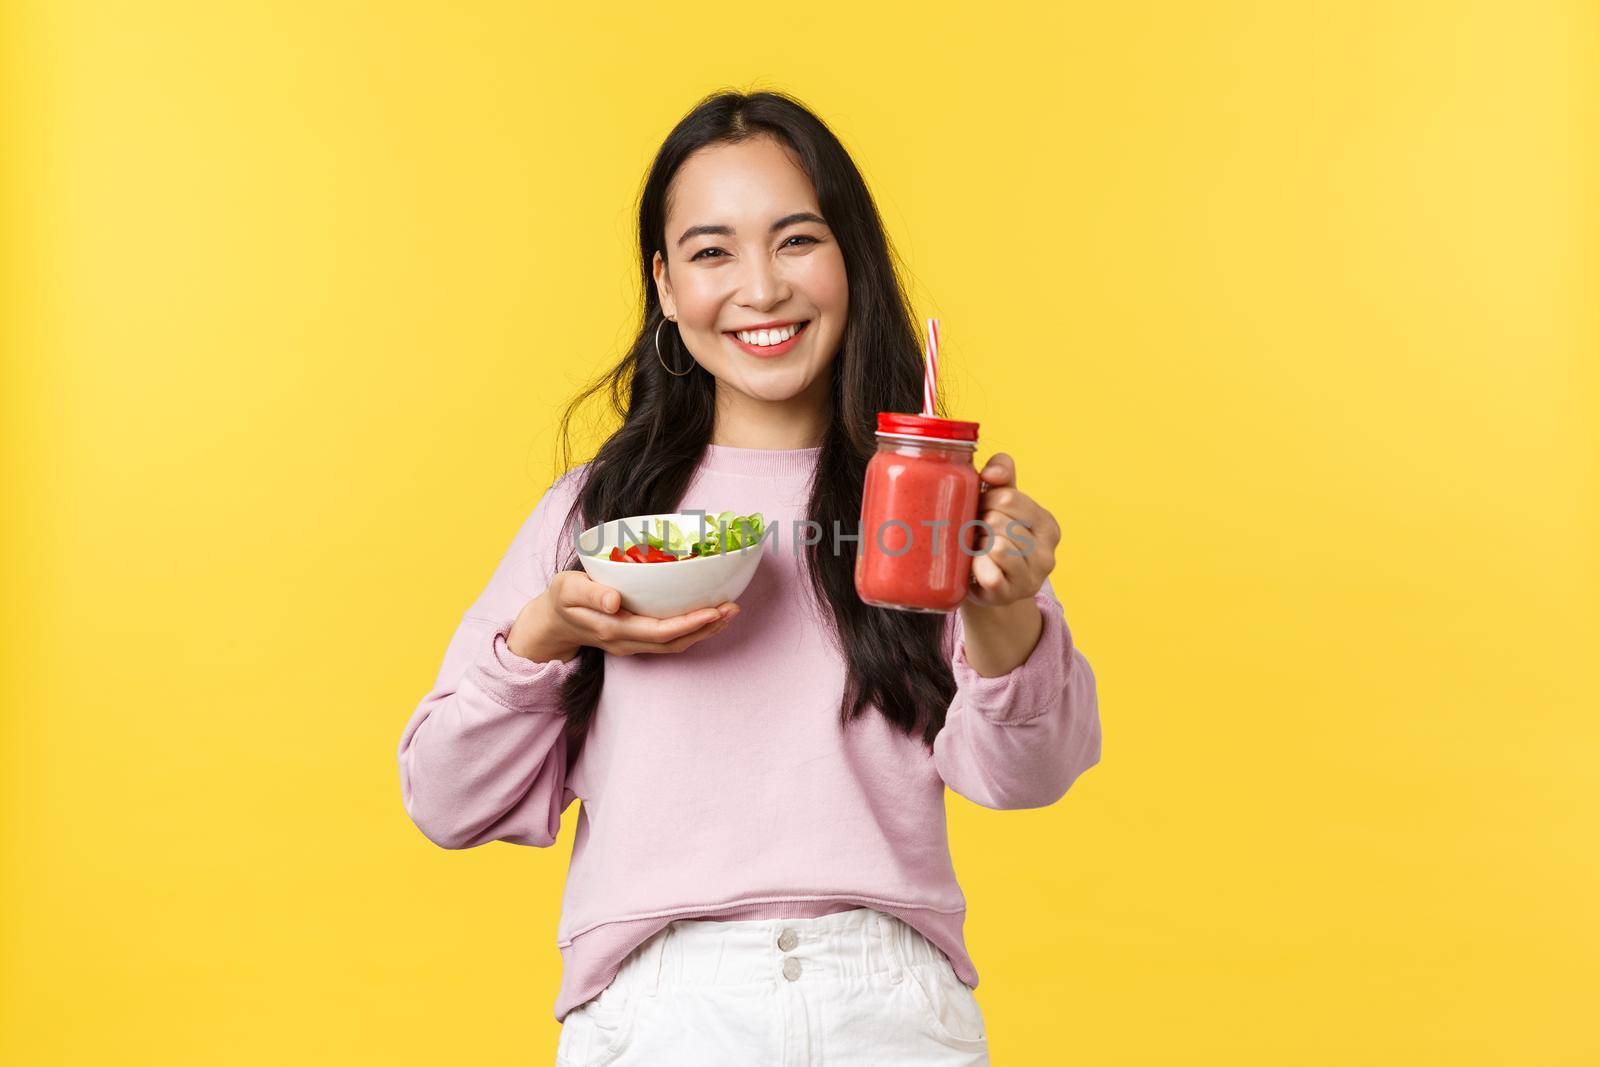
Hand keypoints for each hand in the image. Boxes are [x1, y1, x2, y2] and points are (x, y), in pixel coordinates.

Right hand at [507, 570, 737, 661]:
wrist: (551, 622)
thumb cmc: (560, 599)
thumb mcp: (567, 589)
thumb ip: (589, 593)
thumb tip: (614, 601)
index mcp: (614, 629)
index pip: (659, 631)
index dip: (689, 623)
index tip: (713, 610)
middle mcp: (627, 642)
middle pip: (675, 642)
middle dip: (706, 628)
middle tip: (733, 608)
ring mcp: (633, 644)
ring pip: (675, 644)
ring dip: (703, 631)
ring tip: (728, 612)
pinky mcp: (637, 640)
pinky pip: (669, 640)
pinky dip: (691, 630)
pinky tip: (707, 616)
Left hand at [965, 452, 1060, 607]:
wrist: (984, 584)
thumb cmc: (992, 535)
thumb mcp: (1000, 502)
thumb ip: (1002, 474)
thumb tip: (991, 473)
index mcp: (1047, 525)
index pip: (1008, 499)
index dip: (985, 500)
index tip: (981, 509)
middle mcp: (1047, 553)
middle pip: (999, 522)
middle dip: (979, 524)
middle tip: (976, 533)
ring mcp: (1032, 577)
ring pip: (998, 547)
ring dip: (977, 545)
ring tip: (976, 548)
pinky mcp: (1010, 595)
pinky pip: (990, 574)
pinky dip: (977, 567)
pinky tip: (975, 566)